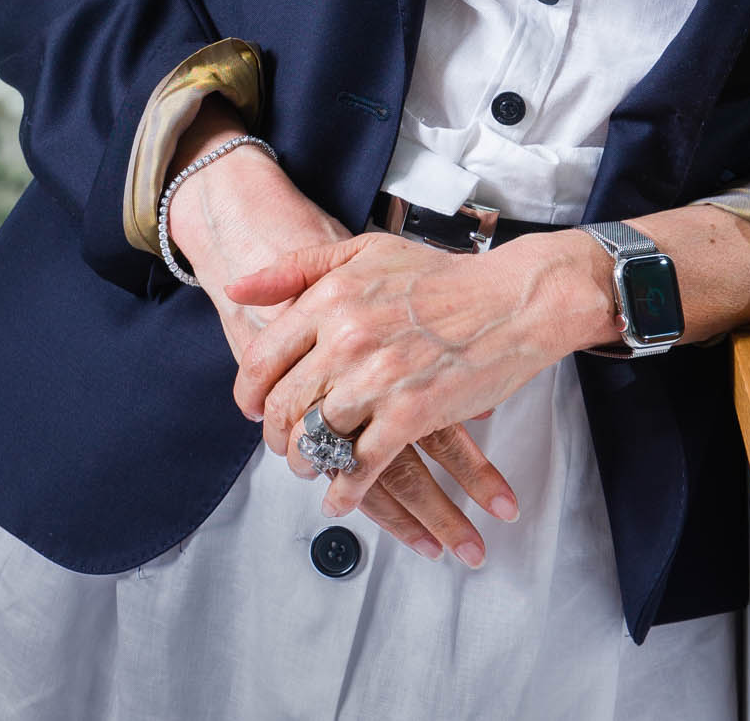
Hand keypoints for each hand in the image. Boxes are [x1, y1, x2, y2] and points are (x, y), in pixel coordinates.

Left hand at [226, 227, 618, 520]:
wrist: (510, 299)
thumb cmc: (441, 276)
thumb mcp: (364, 251)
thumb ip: (297, 267)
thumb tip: (238, 288)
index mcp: (332, 297)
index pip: (264, 358)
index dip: (251, 394)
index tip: (255, 409)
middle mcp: (348, 337)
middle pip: (286, 406)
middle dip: (278, 436)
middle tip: (285, 445)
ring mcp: (378, 378)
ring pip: (317, 439)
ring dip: (308, 464)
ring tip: (313, 467)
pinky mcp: (410, 415)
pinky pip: (360, 468)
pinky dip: (344, 491)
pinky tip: (340, 497)